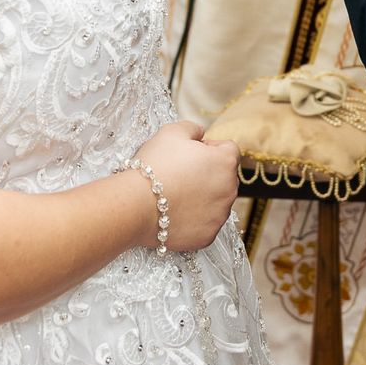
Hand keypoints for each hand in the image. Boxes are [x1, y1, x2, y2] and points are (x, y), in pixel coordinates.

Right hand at [132, 120, 239, 252]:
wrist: (135, 205)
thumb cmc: (154, 165)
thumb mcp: (171, 131)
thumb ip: (193, 128)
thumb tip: (200, 134)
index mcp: (226, 162)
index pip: (228, 149)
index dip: (208, 148)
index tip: (188, 154)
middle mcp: (230, 190)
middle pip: (224, 177)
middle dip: (208, 173)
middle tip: (179, 174)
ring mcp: (220, 216)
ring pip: (216, 201)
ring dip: (202, 196)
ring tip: (175, 195)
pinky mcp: (208, 236)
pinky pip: (205, 223)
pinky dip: (194, 219)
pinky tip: (174, 213)